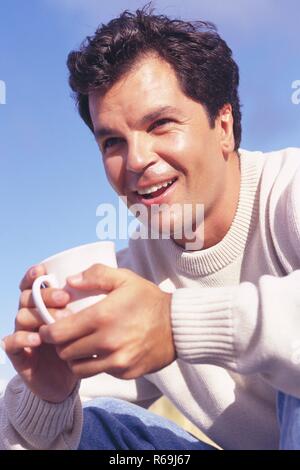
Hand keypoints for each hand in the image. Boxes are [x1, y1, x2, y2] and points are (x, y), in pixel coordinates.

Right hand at [2, 265, 77, 402]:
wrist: (73, 378)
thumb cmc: (84, 343)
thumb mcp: (90, 319)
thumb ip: (91, 298)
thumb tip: (87, 278)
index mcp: (45, 304)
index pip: (32, 284)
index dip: (33, 275)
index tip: (43, 271)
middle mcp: (32, 316)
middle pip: (27, 297)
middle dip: (44, 295)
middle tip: (65, 298)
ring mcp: (24, 334)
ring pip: (20, 316)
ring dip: (37, 316)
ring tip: (59, 321)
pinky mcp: (19, 355)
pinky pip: (11, 342)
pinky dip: (22, 338)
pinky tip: (38, 339)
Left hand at [39, 264, 175, 379]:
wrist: (178, 325)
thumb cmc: (149, 299)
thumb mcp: (125, 278)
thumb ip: (96, 275)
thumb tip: (70, 281)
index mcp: (102, 316)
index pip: (58, 332)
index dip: (48, 331)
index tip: (49, 326)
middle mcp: (107, 342)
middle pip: (65, 352)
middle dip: (60, 344)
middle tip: (64, 335)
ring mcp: (117, 360)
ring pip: (78, 367)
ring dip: (74, 357)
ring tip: (79, 345)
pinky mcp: (125, 372)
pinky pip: (98, 372)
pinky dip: (94, 364)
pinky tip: (101, 351)